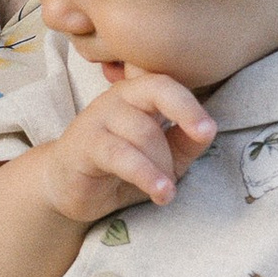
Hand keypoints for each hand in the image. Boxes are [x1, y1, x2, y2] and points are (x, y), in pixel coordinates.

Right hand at [42, 71, 218, 221]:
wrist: (69, 188)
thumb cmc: (121, 169)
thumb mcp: (164, 158)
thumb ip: (186, 142)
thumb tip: (208, 130)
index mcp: (140, 93)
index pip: (167, 83)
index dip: (189, 104)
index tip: (207, 130)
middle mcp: (119, 96)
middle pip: (158, 95)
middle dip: (183, 124)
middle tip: (194, 152)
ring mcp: (98, 116)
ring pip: (143, 131)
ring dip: (162, 165)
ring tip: (166, 190)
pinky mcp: (84, 143)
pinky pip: (121, 155)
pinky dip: (146, 174)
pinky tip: (160, 193)